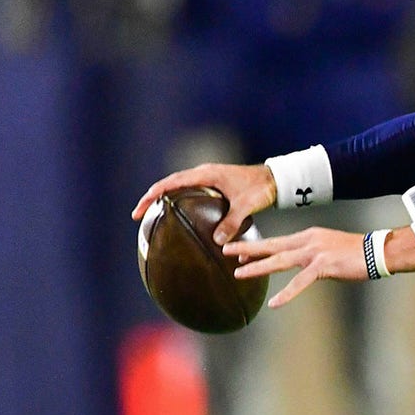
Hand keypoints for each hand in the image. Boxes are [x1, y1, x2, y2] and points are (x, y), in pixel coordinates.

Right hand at [131, 163, 276, 244]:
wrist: (275, 179)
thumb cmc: (261, 188)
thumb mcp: (247, 205)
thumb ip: (232, 222)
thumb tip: (217, 241)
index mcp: (206, 174)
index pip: (171, 182)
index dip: (153, 195)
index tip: (140, 209)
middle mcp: (204, 173)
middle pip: (170, 183)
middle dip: (152, 197)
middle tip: (138, 215)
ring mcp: (208, 177)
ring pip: (179, 186)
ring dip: (164, 198)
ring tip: (152, 215)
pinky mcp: (214, 184)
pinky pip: (190, 191)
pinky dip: (179, 200)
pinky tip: (178, 216)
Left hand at [223, 228, 367, 306]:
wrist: (377, 251)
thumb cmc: (356, 253)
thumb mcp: (329, 248)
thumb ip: (312, 255)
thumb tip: (300, 264)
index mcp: (309, 236)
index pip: (277, 242)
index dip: (257, 247)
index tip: (238, 252)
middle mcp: (308, 241)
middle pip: (272, 246)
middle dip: (248, 249)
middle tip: (226, 251)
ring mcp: (315, 252)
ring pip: (280, 260)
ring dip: (258, 267)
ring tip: (239, 273)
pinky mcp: (324, 266)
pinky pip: (300, 282)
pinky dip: (286, 293)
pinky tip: (274, 303)